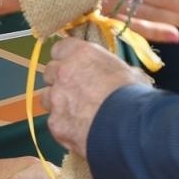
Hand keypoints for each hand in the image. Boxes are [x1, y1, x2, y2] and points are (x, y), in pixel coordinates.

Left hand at [45, 38, 152, 157]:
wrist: (126, 126)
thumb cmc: (133, 95)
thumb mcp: (129, 72)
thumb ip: (112, 70)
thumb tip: (117, 75)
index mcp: (82, 54)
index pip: (60, 48)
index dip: (66, 57)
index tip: (73, 64)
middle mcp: (64, 72)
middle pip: (50, 71)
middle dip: (59, 79)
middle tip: (75, 89)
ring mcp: (56, 98)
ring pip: (46, 97)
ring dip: (57, 102)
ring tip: (76, 111)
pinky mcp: (55, 123)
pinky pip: (54, 121)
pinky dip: (64, 125)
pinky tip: (79, 130)